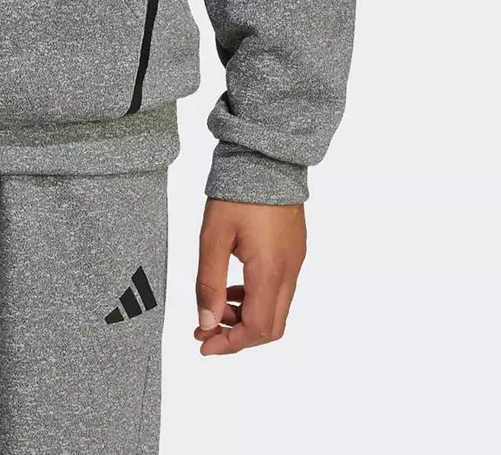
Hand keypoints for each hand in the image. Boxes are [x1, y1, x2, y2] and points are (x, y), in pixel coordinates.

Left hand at [194, 197, 304, 354]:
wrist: (266, 157)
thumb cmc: (238, 192)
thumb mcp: (213, 235)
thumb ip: (209, 281)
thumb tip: (206, 320)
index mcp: (270, 271)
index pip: (257, 329)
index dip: (230, 343)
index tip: (204, 342)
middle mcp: (289, 271)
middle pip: (270, 327)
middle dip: (238, 335)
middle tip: (207, 328)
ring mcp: (295, 261)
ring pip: (276, 308)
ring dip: (246, 316)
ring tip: (216, 305)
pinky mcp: (294, 250)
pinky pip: (279, 288)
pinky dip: (256, 297)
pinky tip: (234, 285)